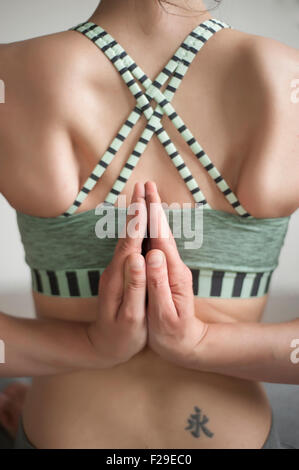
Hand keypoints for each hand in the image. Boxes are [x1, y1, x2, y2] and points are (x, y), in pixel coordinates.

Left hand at [87, 182, 147, 367]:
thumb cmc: (121, 335)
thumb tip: (138, 258)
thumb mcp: (130, 316)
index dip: (139, 220)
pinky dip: (134, 230)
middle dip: (136, 209)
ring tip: (142, 197)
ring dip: (134, 216)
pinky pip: (128, 245)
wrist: (102, 346)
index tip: (145, 198)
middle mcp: (115, 269)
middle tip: (143, 186)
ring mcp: (116, 270)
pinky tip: (138, 224)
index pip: (131, 242)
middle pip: (128, 234)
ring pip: (127, 238)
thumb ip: (134, 286)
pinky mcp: (119, 273)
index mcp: (120, 276)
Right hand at [144, 181, 207, 367]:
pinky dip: (152, 229)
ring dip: (153, 214)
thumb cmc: (172, 334)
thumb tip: (152, 254)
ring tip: (145, 196)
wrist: (188, 345)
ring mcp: (172, 268)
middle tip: (144, 184)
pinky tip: (147, 223)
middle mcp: (174, 266)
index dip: (152, 215)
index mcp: (173, 274)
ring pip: (161, 235)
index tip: (145, 194)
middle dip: (153, 207)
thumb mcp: (164, 314)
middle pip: (162, 231)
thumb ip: (158, 283)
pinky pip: (158, 244)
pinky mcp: (167, 272)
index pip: (161, 238)